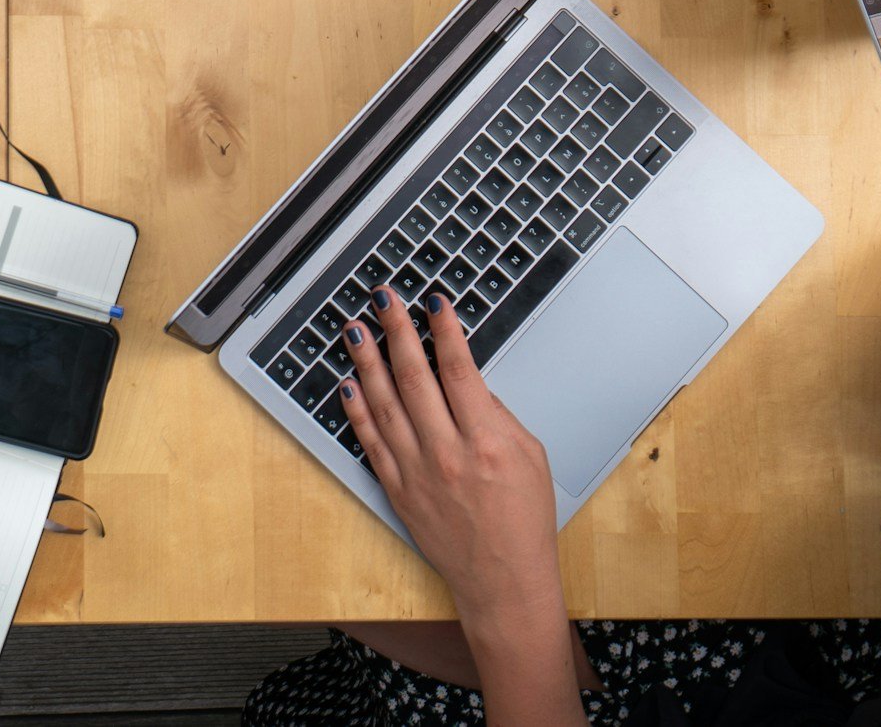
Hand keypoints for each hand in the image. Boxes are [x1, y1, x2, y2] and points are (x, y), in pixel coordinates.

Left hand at [340, 287, 562, 623]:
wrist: (503, 581)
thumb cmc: (524, 520)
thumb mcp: (531, 456)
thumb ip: (498, 413)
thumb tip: (467, 378)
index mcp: (486, 441)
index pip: (458, 370)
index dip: (443, 330)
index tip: (433, 302)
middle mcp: (446, 453)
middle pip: (414, 377)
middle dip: (396, 330)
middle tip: (383, 299)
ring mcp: (416, 472)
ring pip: (384, 404)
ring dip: (366, 361)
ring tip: (355, 329)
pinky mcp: (397, 490)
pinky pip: (371, 441)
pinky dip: (357, 411)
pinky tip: (348, 383)